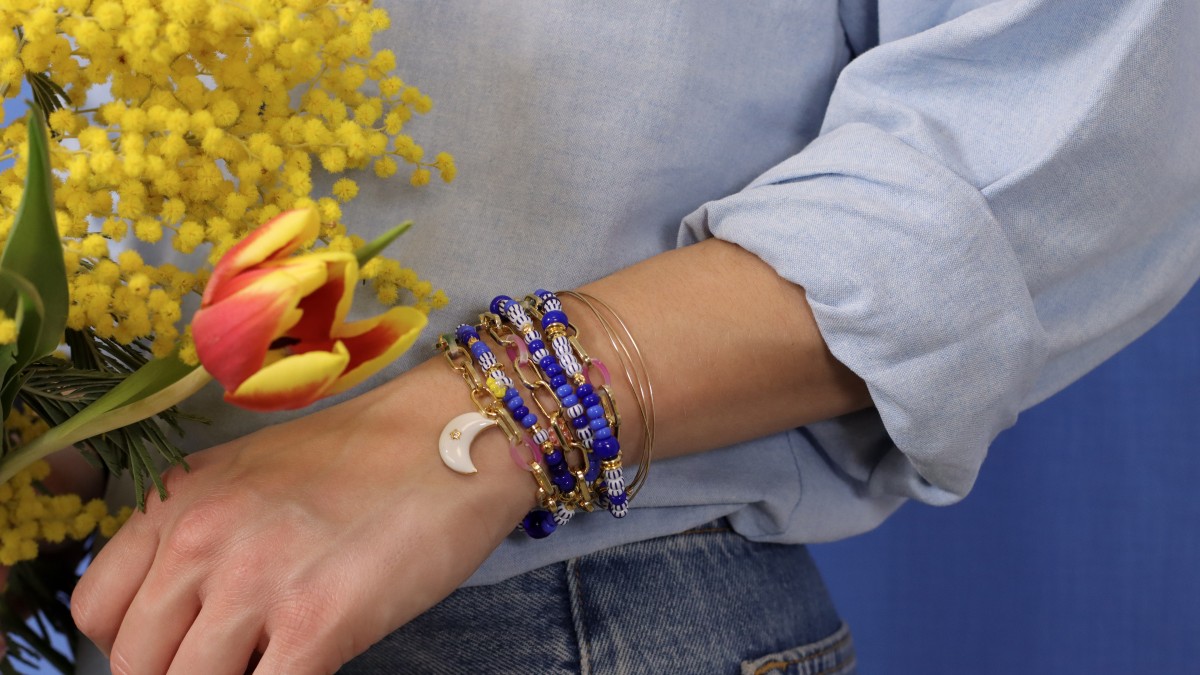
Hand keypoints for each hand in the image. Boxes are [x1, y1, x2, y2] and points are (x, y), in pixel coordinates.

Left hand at [71, 360, 534, 673]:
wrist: (456, 435)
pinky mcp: (317, 623)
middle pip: (136, 665)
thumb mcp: (253, 475)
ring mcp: (256, 583)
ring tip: (274, 662)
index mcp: (177, 500)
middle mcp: (201, 538)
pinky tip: (308, 671)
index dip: (132, 647)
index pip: (97, 611)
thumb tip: (185, 618)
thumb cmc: (369, 457)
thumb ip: (200, 534)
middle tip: (234, 663)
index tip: (176, 651)